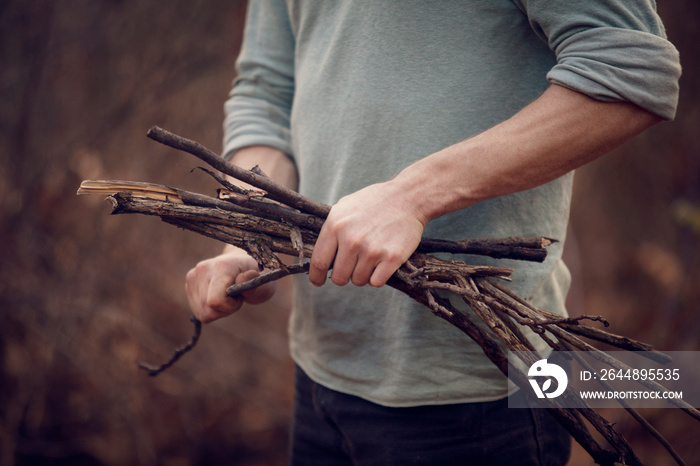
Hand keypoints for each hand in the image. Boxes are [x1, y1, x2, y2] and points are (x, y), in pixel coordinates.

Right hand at [185, 248, 275, 322]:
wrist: (245, 263)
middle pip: (207, 310)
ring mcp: (193, 274)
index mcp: (222, 266)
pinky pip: (197, 311)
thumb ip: (255, 283)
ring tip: (228, 295)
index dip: (230, 307)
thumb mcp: (265, 281)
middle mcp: (203, 268)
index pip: (215, 301)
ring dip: (217, 310)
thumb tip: (244, 278)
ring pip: (201, 312)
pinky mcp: (189, 282)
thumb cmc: (258, 275)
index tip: (240, 298)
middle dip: (225, 310)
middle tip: (236, 297)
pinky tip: (219, 296)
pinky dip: (210, 309)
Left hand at [309, 180, 427, 287]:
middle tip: (352, 266)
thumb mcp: (344, 207)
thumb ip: (330, 229)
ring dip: (363, 275)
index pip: (318, 262)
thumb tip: (319, 256)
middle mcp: (351, 239)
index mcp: (335, 225)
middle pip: (339, 277)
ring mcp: (372, 250)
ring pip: (358, 281)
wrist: (408, 197)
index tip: (318, 281)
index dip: (316, 276)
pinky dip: (378, 277)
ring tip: (371, 258)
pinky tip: (381, 264)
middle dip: (344, 275)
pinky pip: (376, 282)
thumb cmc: (374, 202)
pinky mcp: (392, 258)